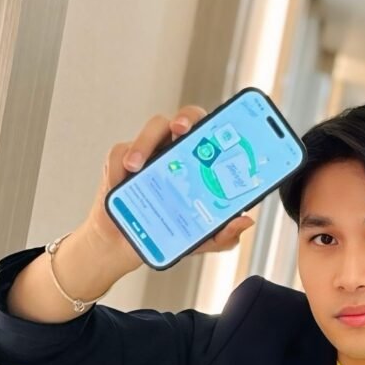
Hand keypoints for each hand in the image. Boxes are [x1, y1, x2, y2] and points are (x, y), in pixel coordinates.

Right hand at [84, 106, 255, 262]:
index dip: (218, 126)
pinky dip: (119, 167)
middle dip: (185, 118)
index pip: (211, 135)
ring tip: (136, 166)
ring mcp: (149, 153)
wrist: (128, 246)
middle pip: (184, 120)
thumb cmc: (168, 233)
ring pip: (151, 129)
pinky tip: (118, 183)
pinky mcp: (121, 161)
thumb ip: (224, 234)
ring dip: (143, 143)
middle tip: (180, 129)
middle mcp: (176, 151)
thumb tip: (246, 220)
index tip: (217, 131)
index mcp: (198, 165)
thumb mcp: (201, 240)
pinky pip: (120, 153)